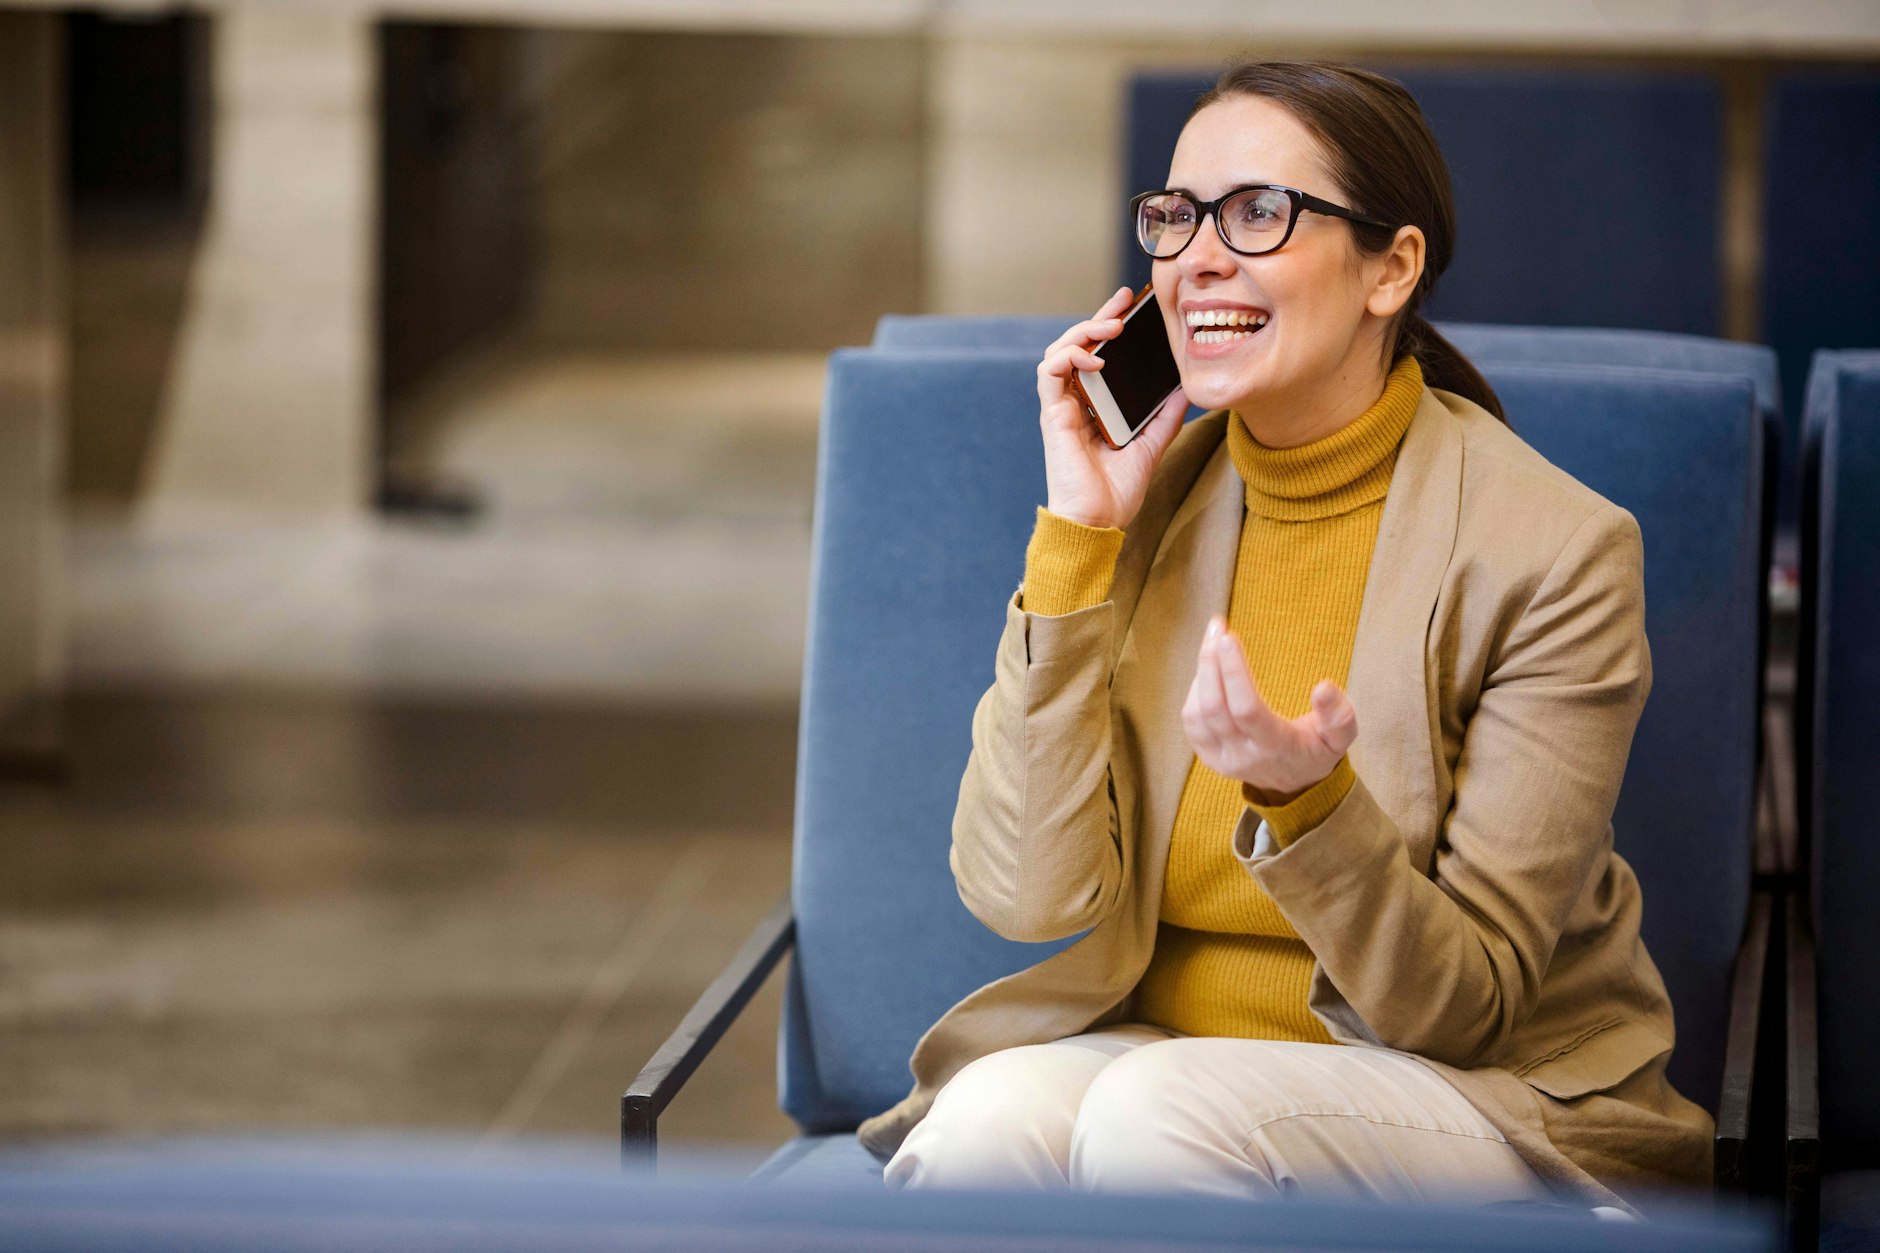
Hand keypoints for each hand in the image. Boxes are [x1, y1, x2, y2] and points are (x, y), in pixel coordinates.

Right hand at [1037, 285, 1187, 530]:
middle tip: (1125, 300)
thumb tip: (1186, 388)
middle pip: (1079, 346)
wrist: (1098, 522)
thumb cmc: (1117, 492)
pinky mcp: (1053, 415)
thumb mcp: (1152, 445)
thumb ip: (1165, 416)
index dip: (1112, 327)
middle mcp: (1076, 402)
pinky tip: (1095, 358)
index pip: (1100, 355)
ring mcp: (1062, 407)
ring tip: (1111, 326)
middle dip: (1100, 316)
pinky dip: (1070, 356)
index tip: (1135, 308)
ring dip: (1083, 331)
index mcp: (1096, 406)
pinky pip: (1050, 372)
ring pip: (1059, 351)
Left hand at [1181, 617, 1357, 800]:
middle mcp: (1244, 756)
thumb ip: (1339, 715)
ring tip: (1213, 642)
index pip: (1247, 709)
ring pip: (1197, 714)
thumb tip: (1324, 687)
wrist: (1297, 785)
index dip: (1234, 673)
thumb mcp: (1341, 737)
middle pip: (1215, 708)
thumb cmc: (1318, 750)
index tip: (1230, 637)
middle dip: (1211, 662)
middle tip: (1217, 627)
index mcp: (1277, 748)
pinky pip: (1192, 723)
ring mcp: (1223, 759)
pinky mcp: (1209, 757)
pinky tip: (1208, 670)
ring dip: (1201, 673)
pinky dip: (1194, 692)